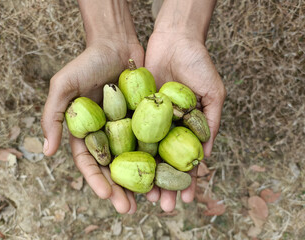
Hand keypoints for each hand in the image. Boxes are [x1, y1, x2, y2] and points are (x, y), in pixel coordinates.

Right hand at [41, 38, 143, 213]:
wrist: (116, 44)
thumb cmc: (87, 63)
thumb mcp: (63, 86)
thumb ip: (53, 117)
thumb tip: (47, 151)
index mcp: (87, 132)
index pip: (89, 162)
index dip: (96, 180)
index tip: (106, 195)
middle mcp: (108, 134)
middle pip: (114, 167)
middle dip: (120, 189)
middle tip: (129, 208)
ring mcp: (129, 128)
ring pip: (136, 160)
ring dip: (143, 181)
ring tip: (152, 200)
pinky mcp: (147, 120)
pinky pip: (154, 141)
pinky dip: (159, 158)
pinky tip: (167, 174)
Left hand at [144, 32, 225, 211]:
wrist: (175, 39)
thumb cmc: (199, 64)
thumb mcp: (213, 94)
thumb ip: (211, 123)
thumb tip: (207, 156)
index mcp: (187, 129)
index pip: (186, 161)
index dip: (186, 181)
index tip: (186, 199)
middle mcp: (167, 128)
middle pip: (164, 162)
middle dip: (164, 185)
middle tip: (163, 206)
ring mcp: (150, 120)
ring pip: (145, 152)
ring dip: (145, 175)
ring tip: (144, 196)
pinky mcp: (134, 109)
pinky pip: (129, 131)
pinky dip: (128, 150)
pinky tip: (125, 168)